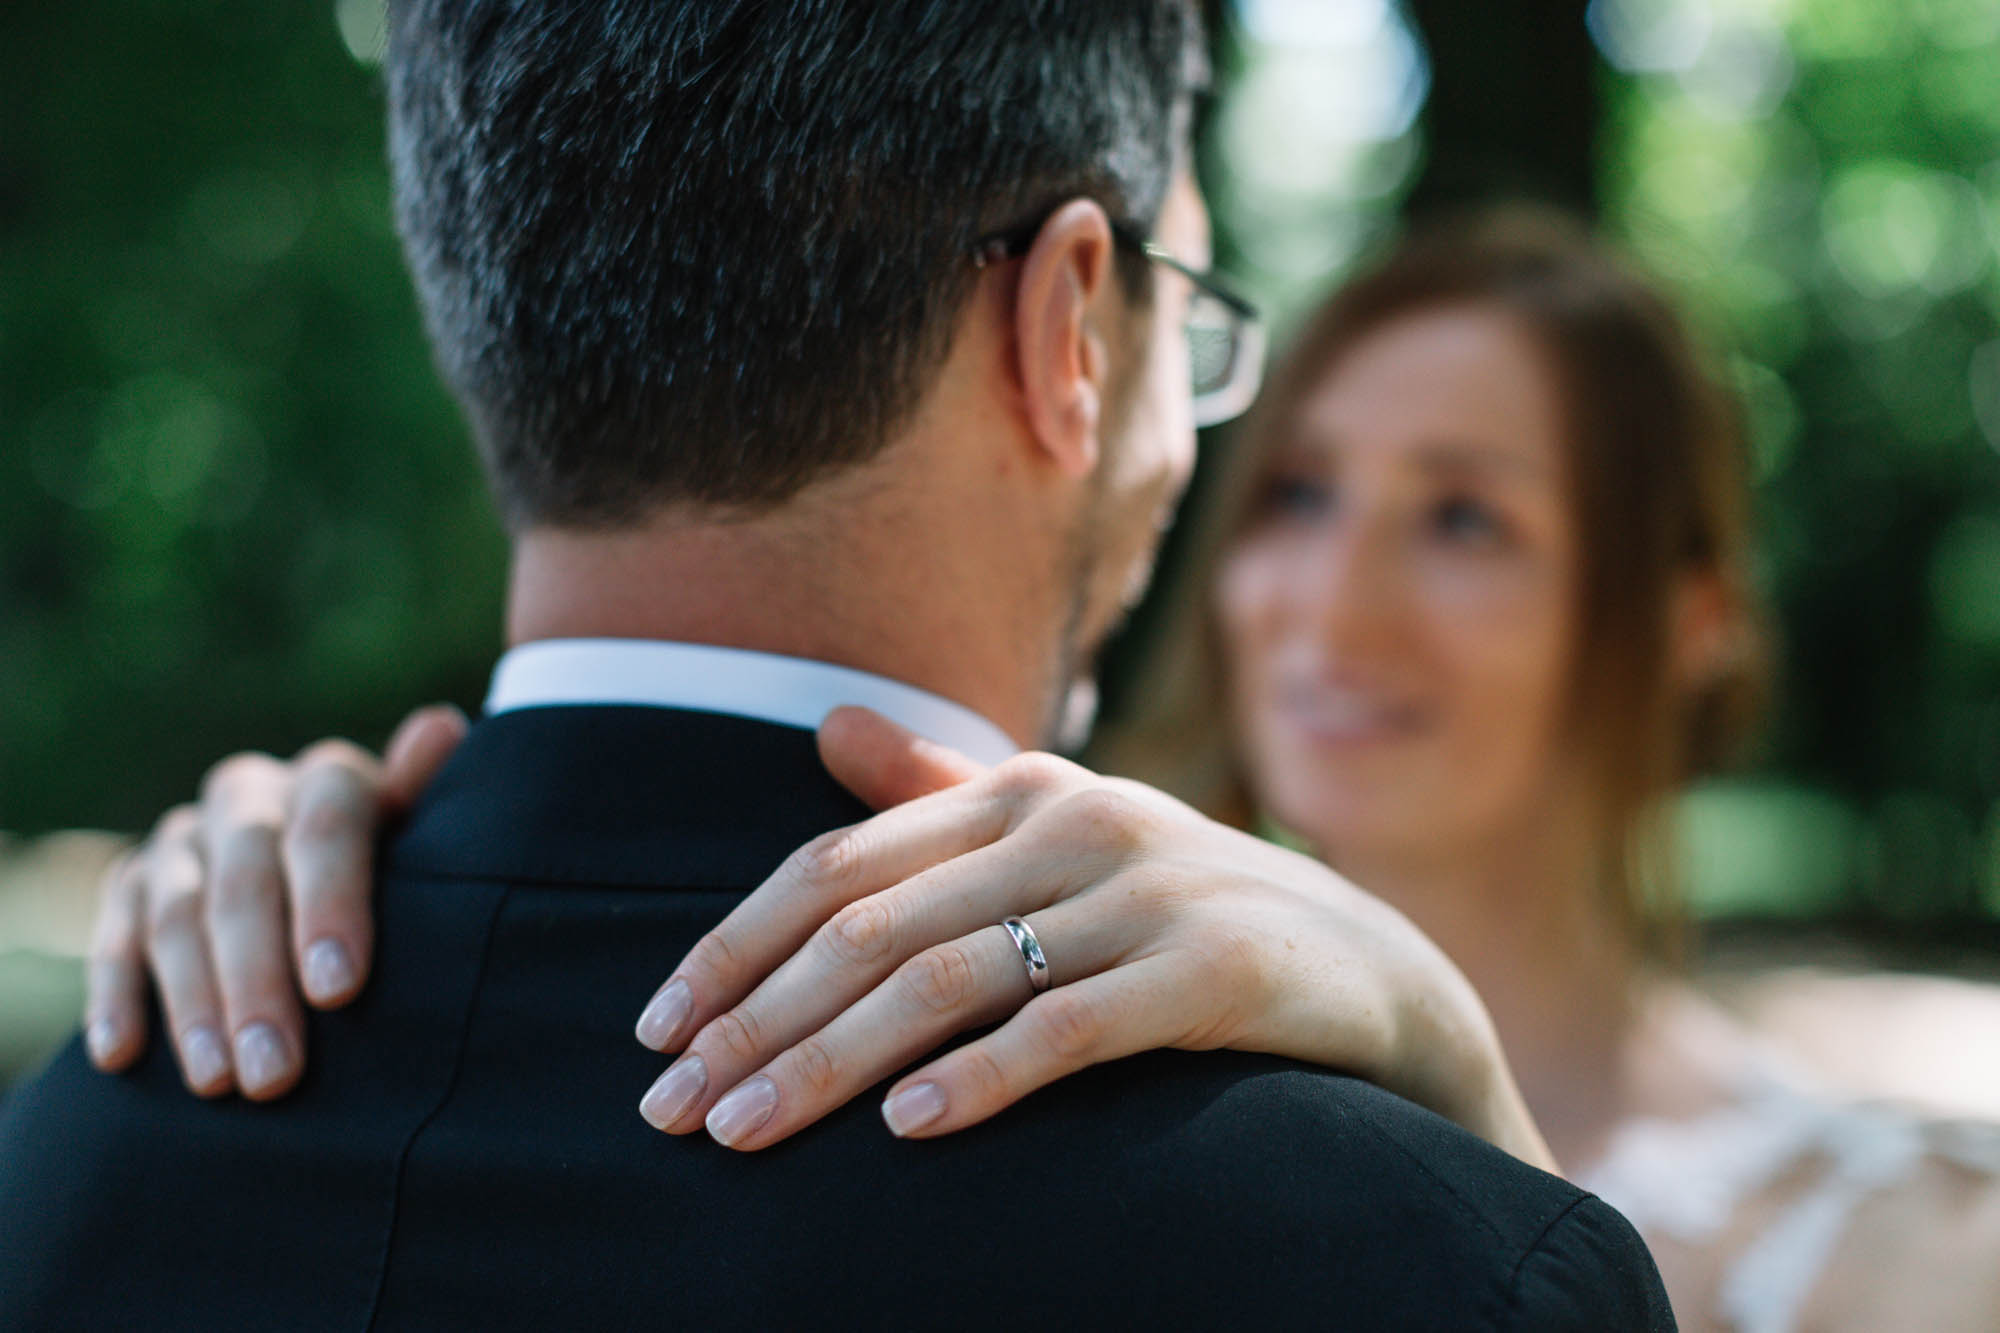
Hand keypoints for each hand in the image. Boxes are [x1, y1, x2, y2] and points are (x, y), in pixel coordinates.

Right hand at [82, 705, 466, 1097]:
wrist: (329, 866)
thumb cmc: (404, 869)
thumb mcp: (426, 834)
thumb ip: (427, 794)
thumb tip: (440, 727)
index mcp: (330, 780)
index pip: (325, 830)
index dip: (330, 905)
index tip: (340, 990)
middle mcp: (250, 797)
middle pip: (245, 884)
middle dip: (258, 983)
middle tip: (275, 1073)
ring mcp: (185, 839)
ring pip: (177, 917)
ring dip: (194, 1005)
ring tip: (218, 1083)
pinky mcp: (133, 882)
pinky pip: (115, 938)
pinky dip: (116, 996)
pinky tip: (120, 1056)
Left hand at [634, 708, 1555, 1171]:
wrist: (1372, 974)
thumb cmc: (1184, 916)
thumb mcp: (1065, 840)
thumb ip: (944, 792)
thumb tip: (826, 727)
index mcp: (1021, 791)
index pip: (838, 865)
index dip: (735, 944)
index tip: (656, 1029)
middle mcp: (1072, 823)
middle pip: (873, 927)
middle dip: (756, 1023)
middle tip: (670, 1110)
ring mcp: (1145, 892)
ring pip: (950, 978)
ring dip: (832, 1064)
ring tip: (748, 1135)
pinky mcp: (1213, 970)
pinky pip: (1072, 1026)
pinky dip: (982, 1076)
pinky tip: (907, 1128)